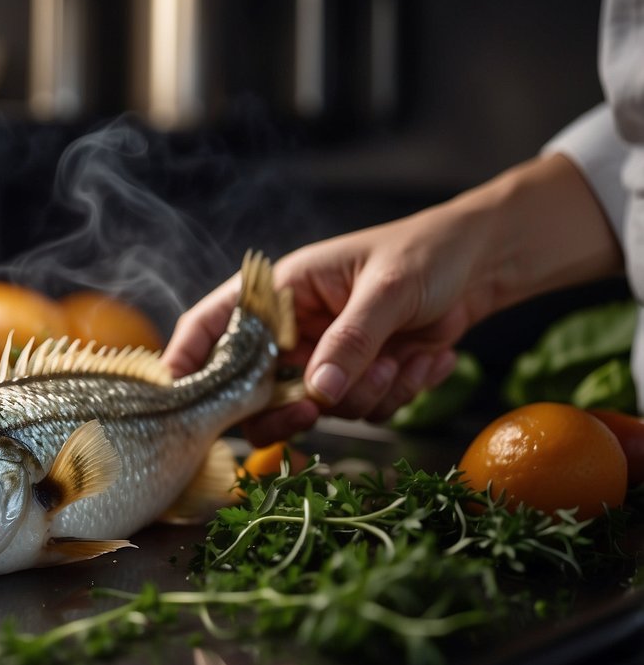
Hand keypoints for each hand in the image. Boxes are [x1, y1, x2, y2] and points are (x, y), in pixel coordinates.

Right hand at [164, 153, 619, 445]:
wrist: (485, 264)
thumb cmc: (427, 254)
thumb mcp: (388, 291)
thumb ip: (352, 340)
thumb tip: (319, 392)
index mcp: (281, 292)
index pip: (213, 324)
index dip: (187, 359)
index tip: (178, 395)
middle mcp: (295, 329)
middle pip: (256, 390)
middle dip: (290, 407)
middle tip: (314, 410)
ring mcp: (327, 357)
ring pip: (318, 408)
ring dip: (366, 395)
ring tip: (405, 358)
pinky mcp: (361, 378)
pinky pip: (363, 410)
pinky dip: (398, 395)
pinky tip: (427, 360)